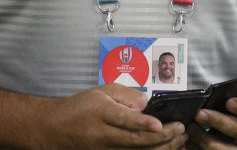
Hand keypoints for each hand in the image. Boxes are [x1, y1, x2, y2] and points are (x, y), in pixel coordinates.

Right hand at [42, 83, 187, 149]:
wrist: (57, 128)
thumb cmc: (80, 108)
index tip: (159, 124)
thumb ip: (126, 95)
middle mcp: (104, 134)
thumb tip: (147, 104)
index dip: (143, 123)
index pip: (125, 119)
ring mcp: (107, 149)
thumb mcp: (102, 91)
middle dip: (161, 137)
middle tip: (180, 129)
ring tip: (179, 139)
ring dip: (161, 148)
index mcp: (102, 112)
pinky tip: (164, 148)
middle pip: (136, 140)